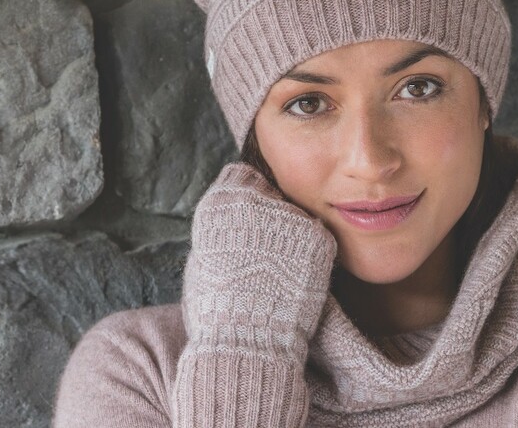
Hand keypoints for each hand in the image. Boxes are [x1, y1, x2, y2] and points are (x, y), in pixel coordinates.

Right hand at [181, 161, 336, 362]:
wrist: (248, 341)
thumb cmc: (215, 311)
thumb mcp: (200, 261)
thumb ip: (216, 235)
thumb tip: (226, 228)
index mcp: (219, 202)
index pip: (239, 176)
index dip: (245, 198)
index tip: (247, 220)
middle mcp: (254, 199)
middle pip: (270, 195)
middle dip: (270, 218)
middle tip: (265, 255)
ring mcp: (289, 216)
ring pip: (294, 219)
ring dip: (291, 239)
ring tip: (280, 275)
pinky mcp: (317, 236)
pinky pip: (315, 241)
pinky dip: (311, 258)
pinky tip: (297, 282)